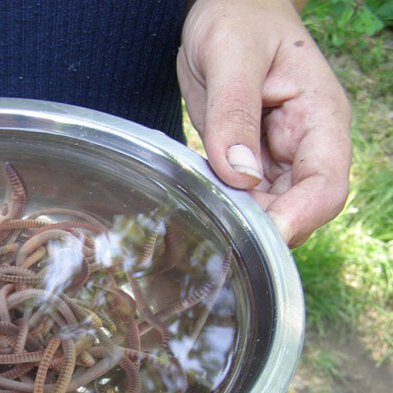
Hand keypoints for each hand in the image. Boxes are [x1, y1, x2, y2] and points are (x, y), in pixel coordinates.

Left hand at [177, 0, 351, 246]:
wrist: (226, 10)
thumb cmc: (238, 19)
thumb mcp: (233, 57)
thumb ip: (235, 114)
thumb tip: (241, 175)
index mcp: (319, 118)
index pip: (326, 185)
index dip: (298, 217)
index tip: (258, 235)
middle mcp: (305, 145)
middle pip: (298, 209)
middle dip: (263, 227)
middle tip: (217, 233)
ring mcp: (277, 157)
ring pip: (269, 210)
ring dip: (240, 221)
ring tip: (204, 219)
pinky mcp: (249, 161)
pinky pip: (242, 198)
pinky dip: (223, 207)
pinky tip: (200, 205)